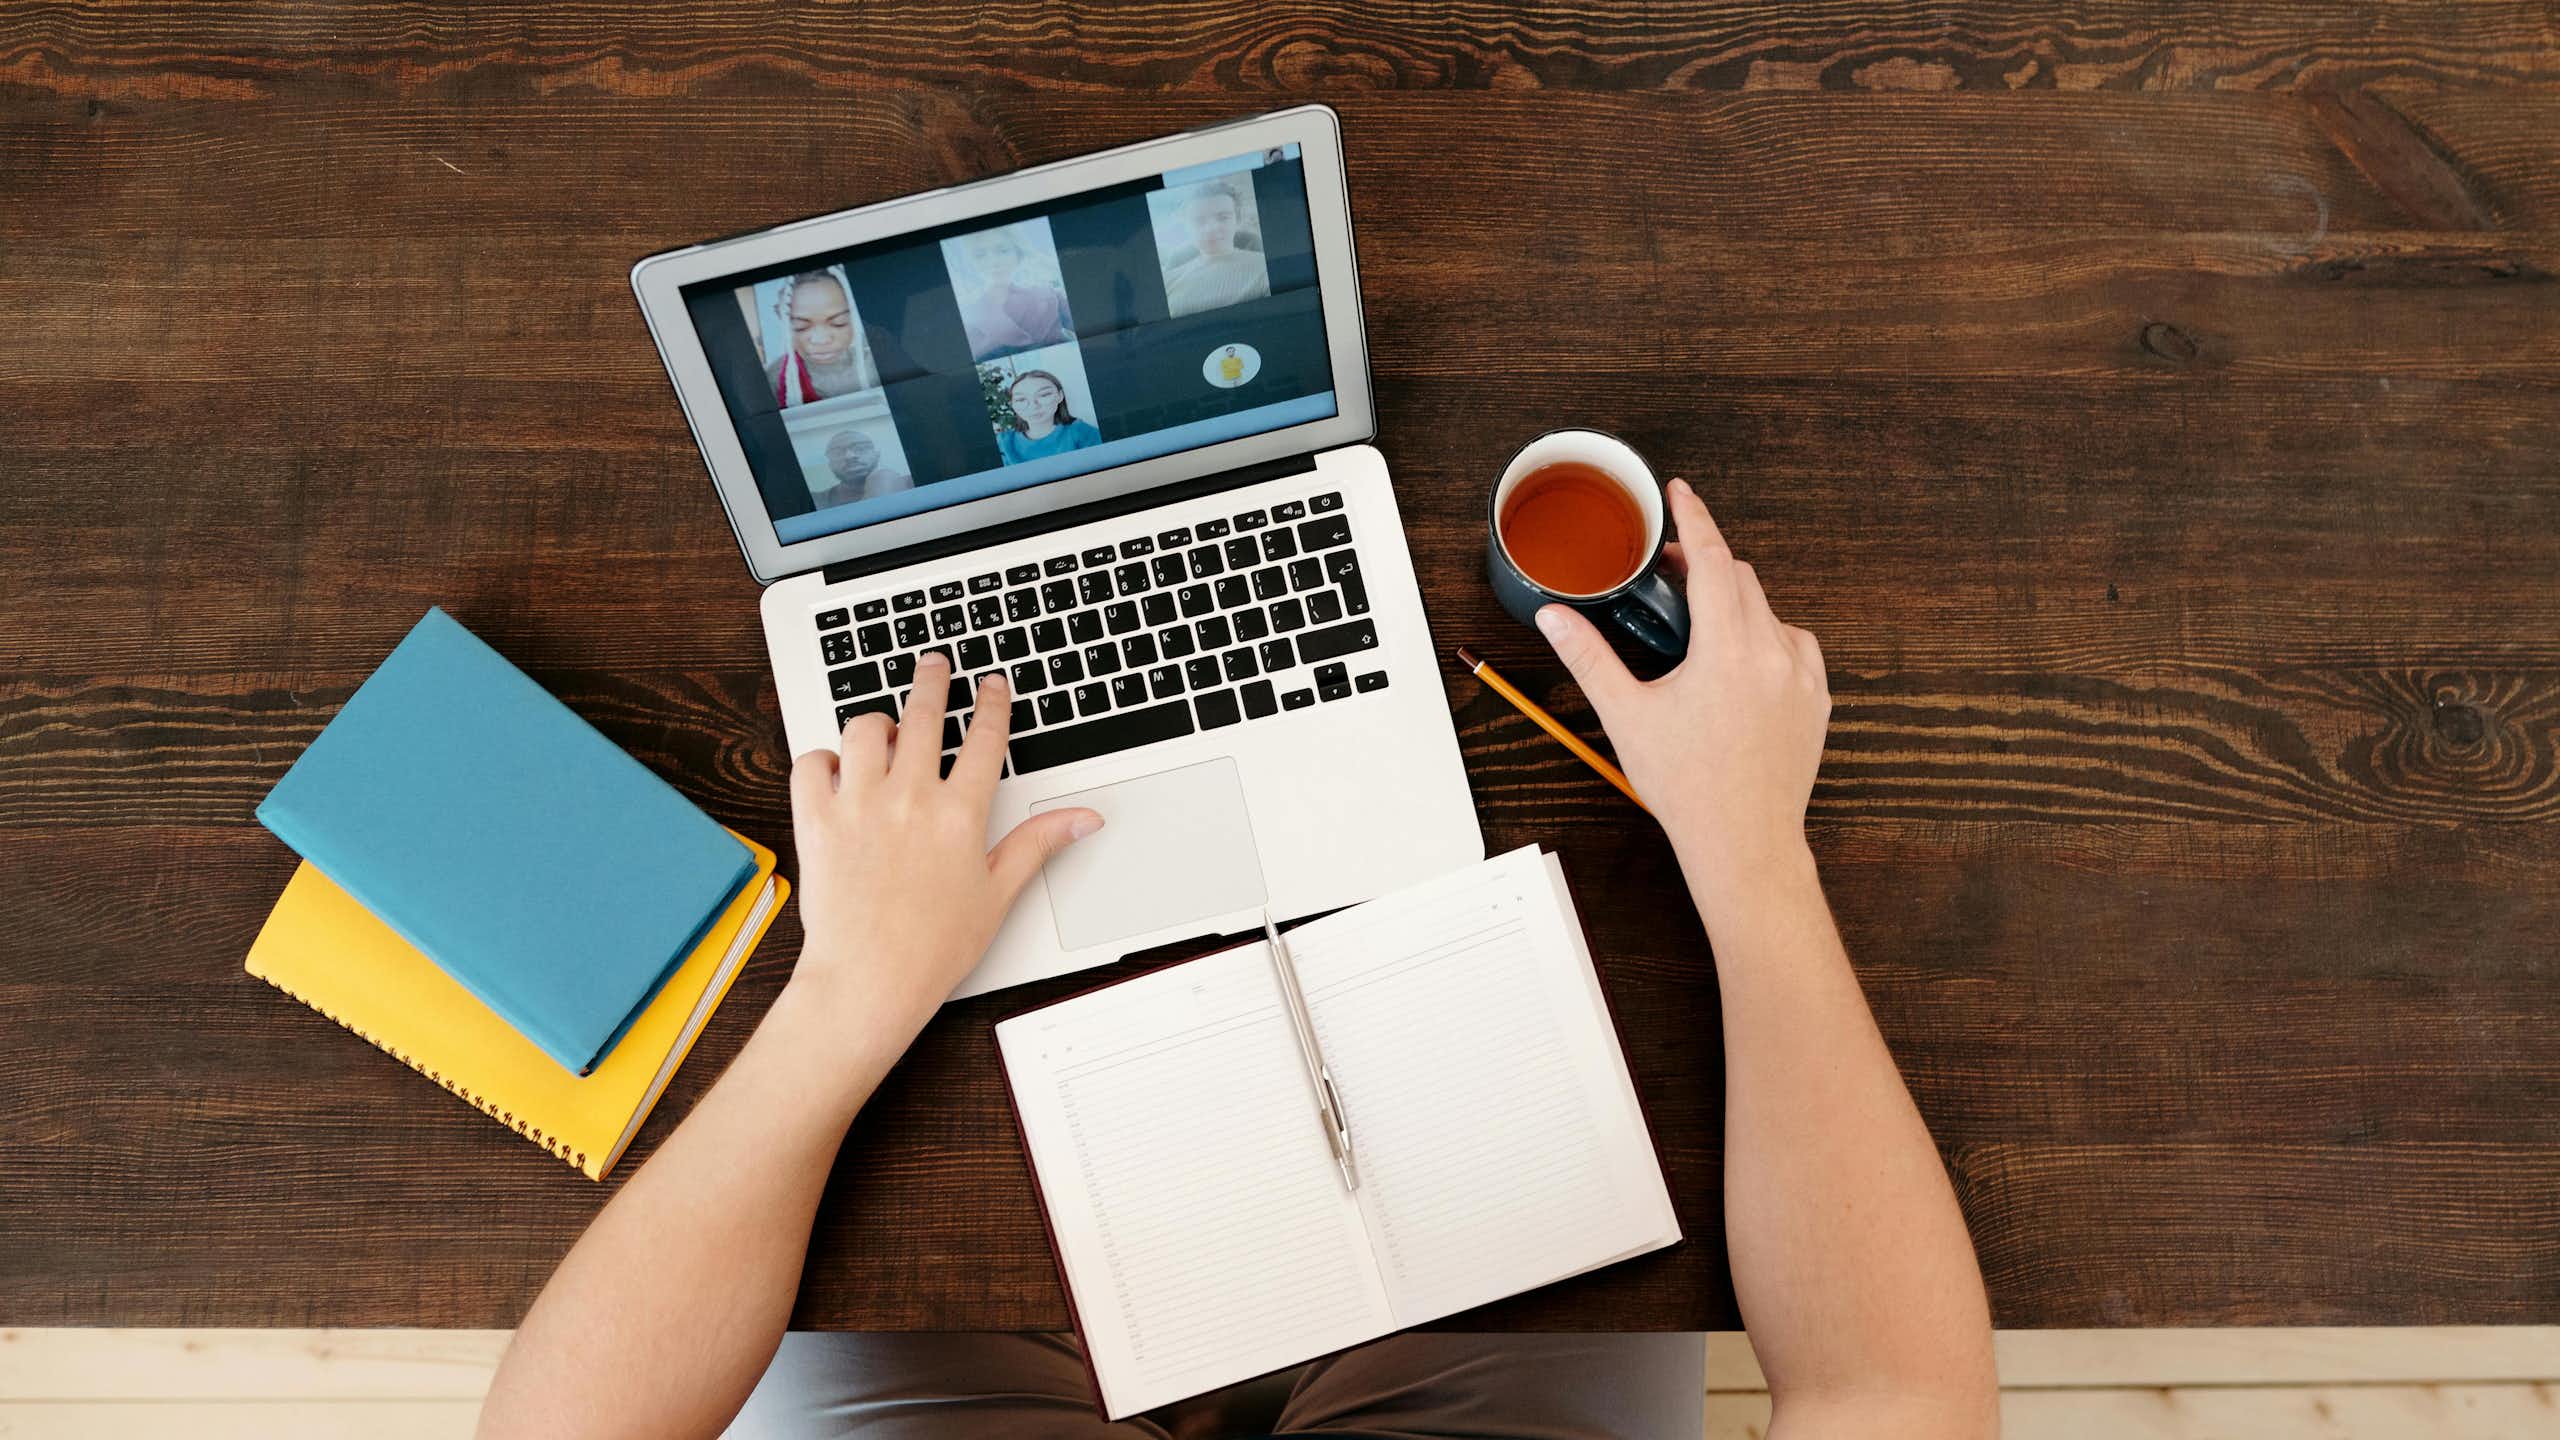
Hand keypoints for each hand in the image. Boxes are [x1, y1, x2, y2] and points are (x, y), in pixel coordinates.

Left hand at [785, 653, 1101, 1034]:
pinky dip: (821, 758)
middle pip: (924, 715)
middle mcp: (909, 798)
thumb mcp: (998, 894)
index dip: (992, 704)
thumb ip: (1038, 844)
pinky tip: (834, 769)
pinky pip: (810, 763)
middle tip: (935, 663)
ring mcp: (858, 804)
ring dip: (876, 722)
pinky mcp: (816, 820)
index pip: (984, 739)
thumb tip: (1084, 818)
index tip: (992, 684)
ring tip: (884, 728)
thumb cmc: (932, 948)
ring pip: (864, 729)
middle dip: (932, 680)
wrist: (868, 981)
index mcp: (959, 814)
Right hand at [1535, 478, 1829, 897]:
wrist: (1744, 842)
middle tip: (1669, 570)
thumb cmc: (1686, 787)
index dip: (1694, 519)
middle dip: (1705, 564)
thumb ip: (1589, 657)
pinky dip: (1767, 637)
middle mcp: (1772, 653)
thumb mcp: (1627, 716)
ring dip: (1735, 604)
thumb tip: (1553, 617)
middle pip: (1741, 578)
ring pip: (1769, 610)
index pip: (1712, 560)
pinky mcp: (1818, 698)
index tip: (1681, 493)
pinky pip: (1795, 644)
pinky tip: (1742, 661)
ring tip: (1701, 629)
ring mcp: (1802, 676)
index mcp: (1726, 650)